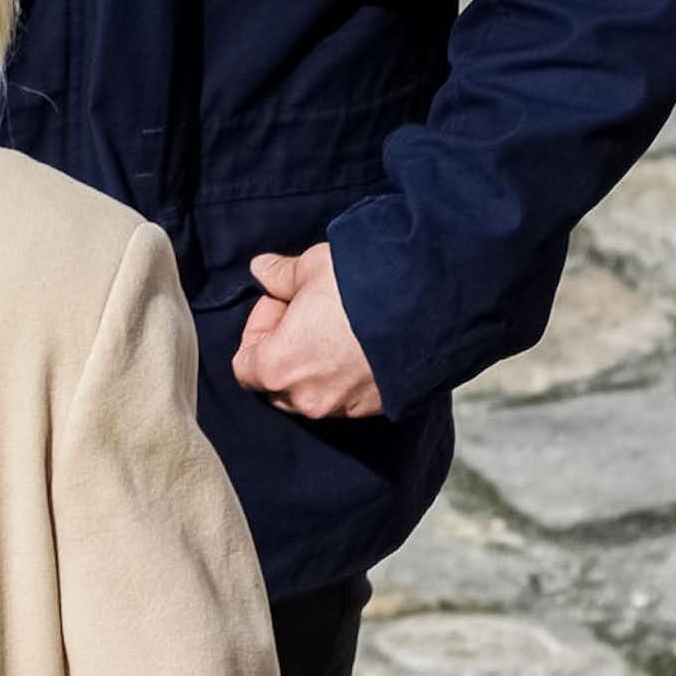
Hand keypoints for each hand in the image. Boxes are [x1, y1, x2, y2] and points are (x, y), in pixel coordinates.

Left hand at [230, 243, 383, 419]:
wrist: (432, 305)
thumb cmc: (362, 284)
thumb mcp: (312, 267)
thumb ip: (280, 274)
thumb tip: (262, 270)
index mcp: (277, 368)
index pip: (243, 365)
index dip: (258, 331)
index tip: (282, 304)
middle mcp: (306, 398)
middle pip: (277, 383)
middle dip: (285, 350)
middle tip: (309, 313)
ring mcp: (344, 408)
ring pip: (313, 392)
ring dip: (316, 365)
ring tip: (340, 326)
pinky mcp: (377, 408)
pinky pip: (348, 396)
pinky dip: (347, 375)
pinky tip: (365, 343)